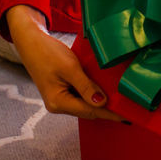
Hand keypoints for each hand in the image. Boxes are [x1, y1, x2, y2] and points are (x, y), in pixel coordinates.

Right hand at [5, 4, 121, 120]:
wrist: (31, 42)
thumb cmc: (48, 53)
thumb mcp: (70, 68)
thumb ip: (86, 86)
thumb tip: (101, 103)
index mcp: (58, 103)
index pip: (90, 111)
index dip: (110, 114)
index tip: (127, 117)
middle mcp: (58, 105)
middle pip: (88, 111)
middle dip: (107, 109)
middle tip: (128, 108)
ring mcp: (59, 99)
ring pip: (85, 104)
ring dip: (101, 102)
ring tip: (121, 101)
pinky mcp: (62, 92)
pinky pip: (81, 97)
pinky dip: (93, 94)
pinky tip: (105, 90)